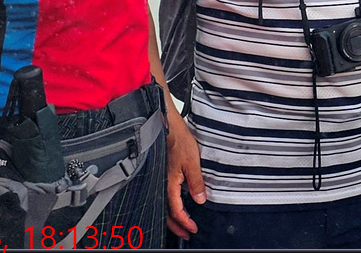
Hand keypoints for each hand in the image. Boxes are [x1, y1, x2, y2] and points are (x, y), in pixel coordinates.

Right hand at [164, 111, 204, 238]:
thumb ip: (196, 182)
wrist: (167, 126)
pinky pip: (164, 197)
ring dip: (173, 218)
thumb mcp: (192, 161)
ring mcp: (161, 180)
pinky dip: (170, 207)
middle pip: (167, 214)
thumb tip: (200, 200)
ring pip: (164, 206)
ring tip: (183, 224)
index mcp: (170, 184)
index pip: (176, 211)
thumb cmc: (179, 141)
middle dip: (177, 226)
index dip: (185, 223)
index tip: (193, 229)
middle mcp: (163, 185)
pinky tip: (177, 206)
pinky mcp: (162, 175)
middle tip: (187, 233)